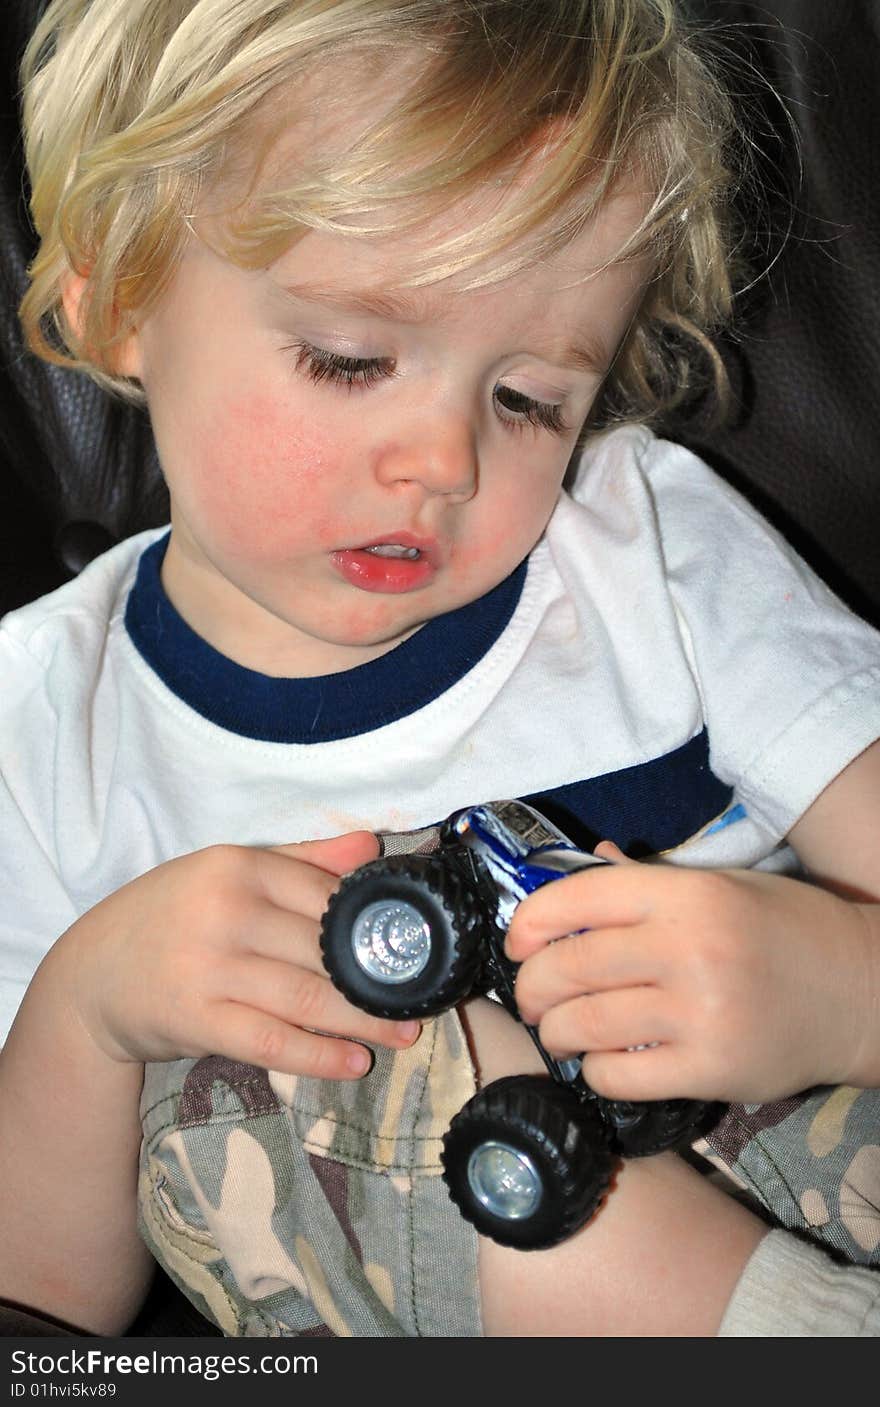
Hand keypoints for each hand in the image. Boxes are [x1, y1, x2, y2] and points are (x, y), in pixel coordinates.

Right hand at [60, 833, 419, 1080]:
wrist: (89, 976)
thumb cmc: (169, 918)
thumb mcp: (224, 874)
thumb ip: (300, 860)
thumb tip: (372, 847)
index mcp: (236, 866)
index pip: (326, 894)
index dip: (376, 924)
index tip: (416, 945)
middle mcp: (224, 911)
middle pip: (324, 949)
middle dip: (381, 978)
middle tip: (423, 997)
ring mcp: (208, 967)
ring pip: (307, 997)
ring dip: (364, 1020)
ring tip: (405, 1032)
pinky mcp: (196, 1019)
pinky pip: (272, 1040)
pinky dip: (319, 1055)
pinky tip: (354, 1062)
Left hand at [506, 845, 874, 1102]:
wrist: (865, 992)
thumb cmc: (789, 930)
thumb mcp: (723, 885)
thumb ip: (648, 881)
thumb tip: (587, 862)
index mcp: (687, 895)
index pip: (580, 898)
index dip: (531, 921)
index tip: (517, 941)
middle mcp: (688, 949)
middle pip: (569, 966)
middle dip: (532, 985)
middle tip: (531, 995)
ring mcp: (698, 1013)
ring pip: (583, 1024)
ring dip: (553, 1031)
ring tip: (556, 1030)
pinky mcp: (710, 1070)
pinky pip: (618, 1076)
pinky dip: (593, 1071)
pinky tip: (600, 1061)